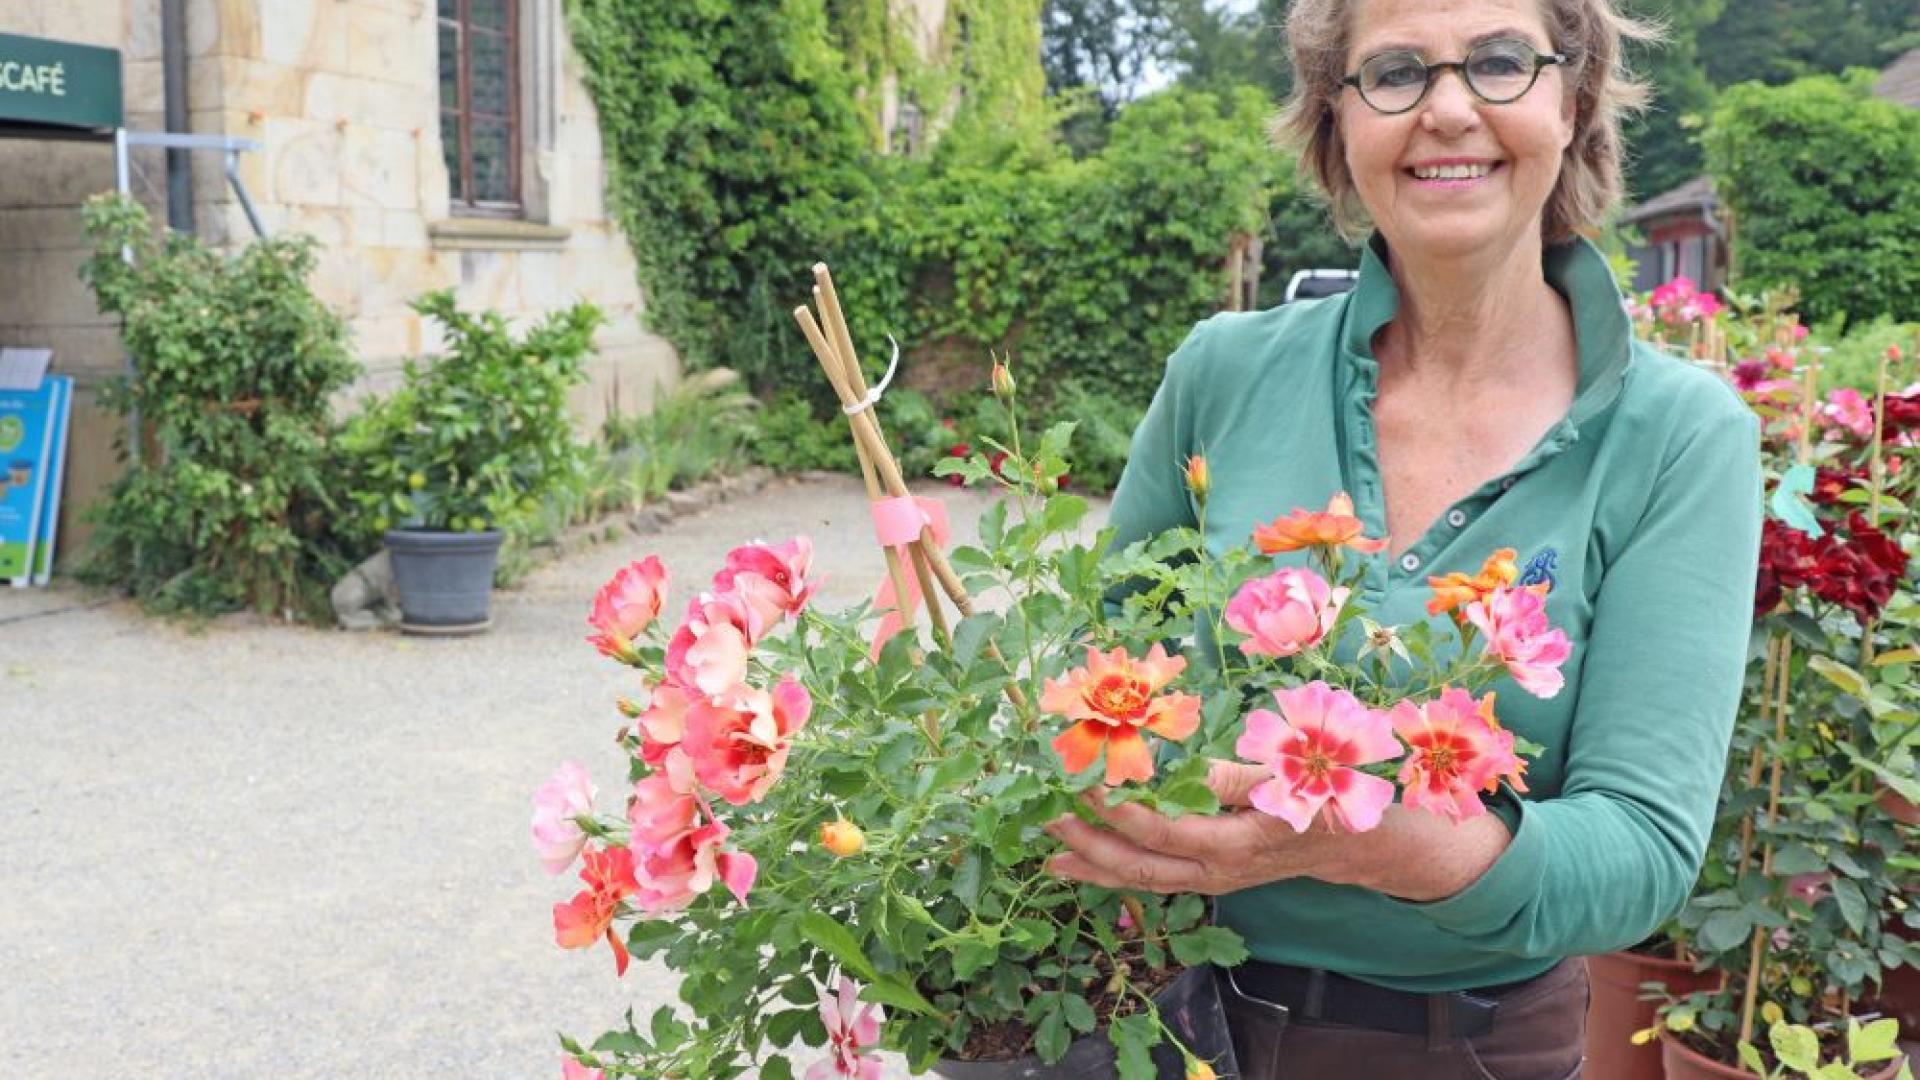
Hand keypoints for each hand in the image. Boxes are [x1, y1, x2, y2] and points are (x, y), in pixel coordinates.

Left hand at [1043, 761, 1345, 895]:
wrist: (1345, 844)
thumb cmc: (1315, 797)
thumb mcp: (1279, 779)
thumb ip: (1228, 777)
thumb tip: (1180, 771)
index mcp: (1235, 844)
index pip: (1165, 833)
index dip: (1122, 812)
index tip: (1087, 787)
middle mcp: (1216, 872)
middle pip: (1142, 866)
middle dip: (1091, 844)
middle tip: (1049, 818)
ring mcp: (1208, 881)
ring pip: (1141, 880)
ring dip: (1093, 863)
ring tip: (1049, 848)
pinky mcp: (1203, 878)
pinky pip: (1151, 879)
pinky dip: (1111, 872)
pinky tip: (1078, 863)